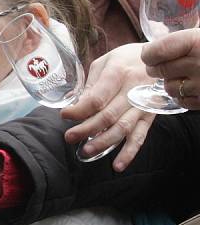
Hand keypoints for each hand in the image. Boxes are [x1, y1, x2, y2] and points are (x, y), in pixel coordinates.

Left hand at [60, 43, 154, 170]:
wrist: (160, 59)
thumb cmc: (125, 59)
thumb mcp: (104, 62)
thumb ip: (91, 84)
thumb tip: (76, 105)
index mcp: (118, 73)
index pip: (97, 98)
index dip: (79, 110)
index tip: (64, 115)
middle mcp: (133, 90)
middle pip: (108, 116)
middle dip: (86, 129)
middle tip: (69, 137)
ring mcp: (143, 105)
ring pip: (123, 129)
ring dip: (103, 143)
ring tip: (86, 152)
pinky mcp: (150, 116)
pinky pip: (140, 136)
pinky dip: (129, 152)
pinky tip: (118, 165)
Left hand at [141, 29, 199, 109]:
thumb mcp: (199, 35)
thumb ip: (179, 39)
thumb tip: (152, 36)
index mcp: (194, 42)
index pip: (155, 51)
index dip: (148, 54)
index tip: (149, 54)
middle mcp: (198, 63)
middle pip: (158, 70)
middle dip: (156, 68)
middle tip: (162, 65)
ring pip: (168, 87)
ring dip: (169, 82)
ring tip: (180, 75)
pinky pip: (181, 100)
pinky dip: (182, 95)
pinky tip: (189, 86)